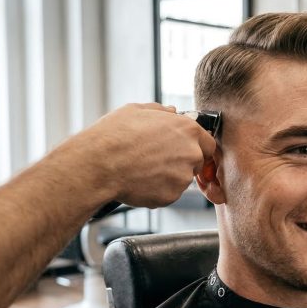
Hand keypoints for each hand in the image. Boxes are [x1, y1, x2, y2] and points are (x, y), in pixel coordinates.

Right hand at [58, 104, 215, 208]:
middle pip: (196, 161)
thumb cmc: (114, 136)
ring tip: (141, 169)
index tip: (184, 149)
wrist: (99, 164)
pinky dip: (156, 190)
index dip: (196, 146)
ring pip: (180, 179)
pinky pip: (168, 194)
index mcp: (187, 129)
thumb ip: (160, 112)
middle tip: (156, 160)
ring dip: (167, 176)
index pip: (208, 142)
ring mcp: (182, 177)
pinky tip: (138, 181)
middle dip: (181, 162)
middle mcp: (190, 153)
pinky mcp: (171, 196)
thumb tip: (171, 112)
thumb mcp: (136, 111)